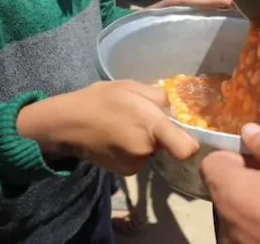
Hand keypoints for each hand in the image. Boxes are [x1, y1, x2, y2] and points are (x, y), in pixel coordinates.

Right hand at [16, 80, 197, 175]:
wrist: (67, 124)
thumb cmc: (101, 99)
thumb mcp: (132, 86)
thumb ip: (159, 97)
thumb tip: (173, 113)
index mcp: (152, 126)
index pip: (186, 148)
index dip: (191, 142)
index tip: (185, 134)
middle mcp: (146, 150)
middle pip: (167, 143)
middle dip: (158, 131)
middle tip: (137, 117)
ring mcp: (135, 165)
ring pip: (152, 150)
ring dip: (144, 140)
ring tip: (123, 126)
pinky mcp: (125, 174)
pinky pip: (140, 159)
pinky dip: (132, 150)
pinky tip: (116, 138)